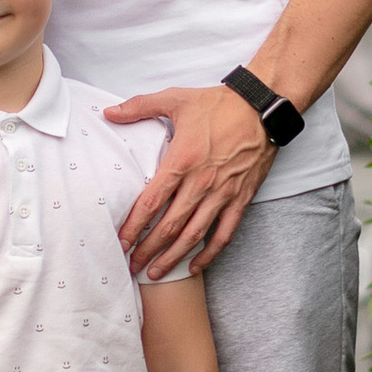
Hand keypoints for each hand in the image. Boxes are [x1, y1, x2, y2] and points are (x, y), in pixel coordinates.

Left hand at [106, 85, 275, 276]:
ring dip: (172, 257)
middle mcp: (201, 183)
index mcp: (181, 161)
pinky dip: (209, 254)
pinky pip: (224, 234)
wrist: (262, 108)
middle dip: (147, 249)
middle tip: (131, 265)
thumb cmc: (218, 104)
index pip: (151, 202)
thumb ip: (139, 107)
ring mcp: (222, 194)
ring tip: (155, 273)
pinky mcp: (241, 199)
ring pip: (193, 235)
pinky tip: (194, 266)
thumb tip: (109, 113)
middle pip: (169, 226)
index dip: (133, 226)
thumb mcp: (176, 99)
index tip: (121, 242)